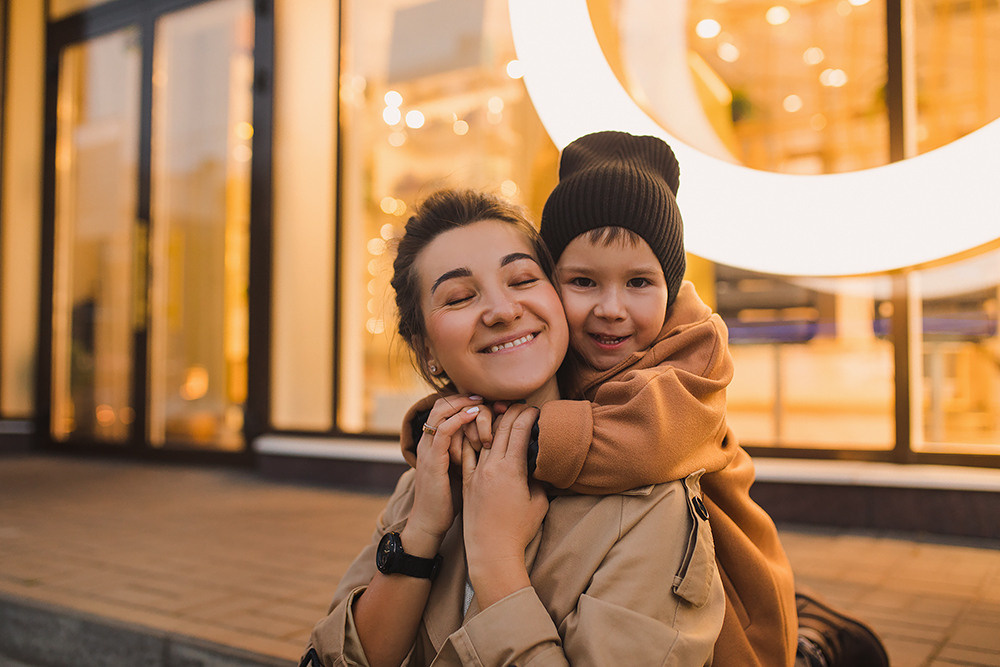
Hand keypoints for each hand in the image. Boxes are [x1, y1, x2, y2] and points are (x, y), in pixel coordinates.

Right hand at [405, 395, 483, 554]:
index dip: (467, 402)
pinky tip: (475, 414)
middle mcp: (429, 441)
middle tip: (489, 397)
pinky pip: (443, 430)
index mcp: (436, 443)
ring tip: (483, 401)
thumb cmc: (450, 501)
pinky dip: (459, 418)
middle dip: (465, 397)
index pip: (448, 410)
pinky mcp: (432, 459)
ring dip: (463, 403)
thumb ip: (473, 455)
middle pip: (443, 404)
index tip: (491, 404)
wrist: (430, 523)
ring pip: (441, 411)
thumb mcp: (463, 471)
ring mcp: (428, 448)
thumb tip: (500, 446)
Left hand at [461, 403, 548, 606]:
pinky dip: (471, 439)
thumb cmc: (518, 531)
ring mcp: (476, 472)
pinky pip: (466, 452)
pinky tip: (476, 431)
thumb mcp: (539, 503)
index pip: (520, 430)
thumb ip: (538, 480)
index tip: (535, 410)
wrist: (491, 551)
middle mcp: (491, 466)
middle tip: (521, 406)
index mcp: (511, 469)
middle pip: (501, 428)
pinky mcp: (467, 481)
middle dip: (512, 412)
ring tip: (500, 414)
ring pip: (482, 436)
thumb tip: (536, 467)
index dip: (528, 415)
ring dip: (492, 422)